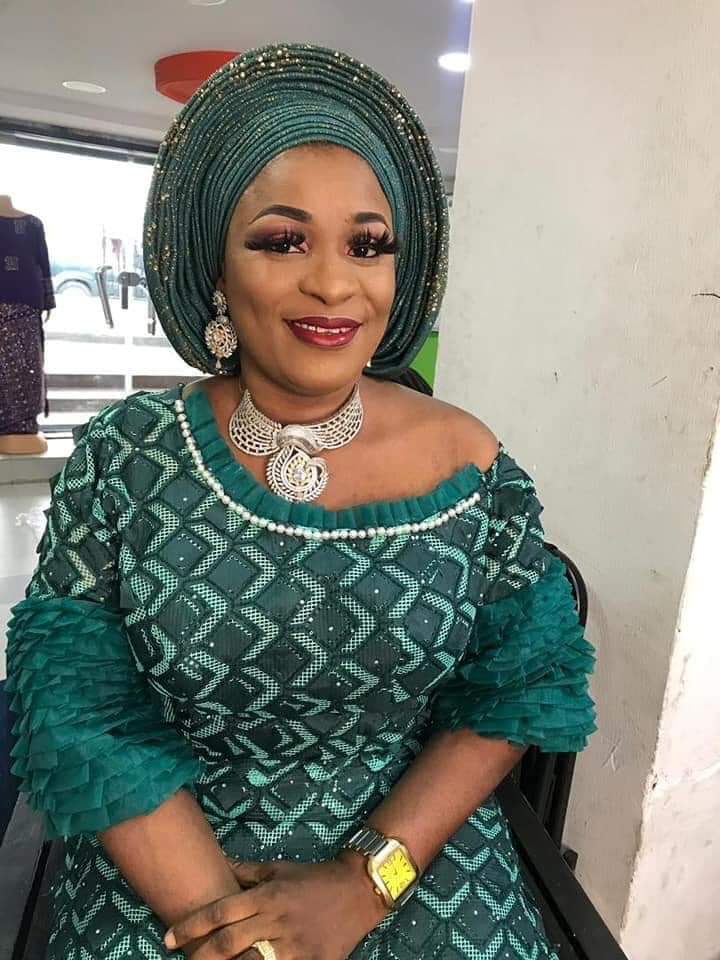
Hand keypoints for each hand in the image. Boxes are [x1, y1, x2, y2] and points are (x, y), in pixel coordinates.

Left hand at [164, 855, 387, 959]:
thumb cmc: (313, 878)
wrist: (357, 890)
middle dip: (199, 955)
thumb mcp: (278, 868)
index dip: (191, 927)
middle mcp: (275, 920)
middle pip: (227, 943)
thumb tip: (218, 865)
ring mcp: (292, 946)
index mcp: (266, 895)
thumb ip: (246, 872)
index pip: (220, 912)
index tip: (168, 938)